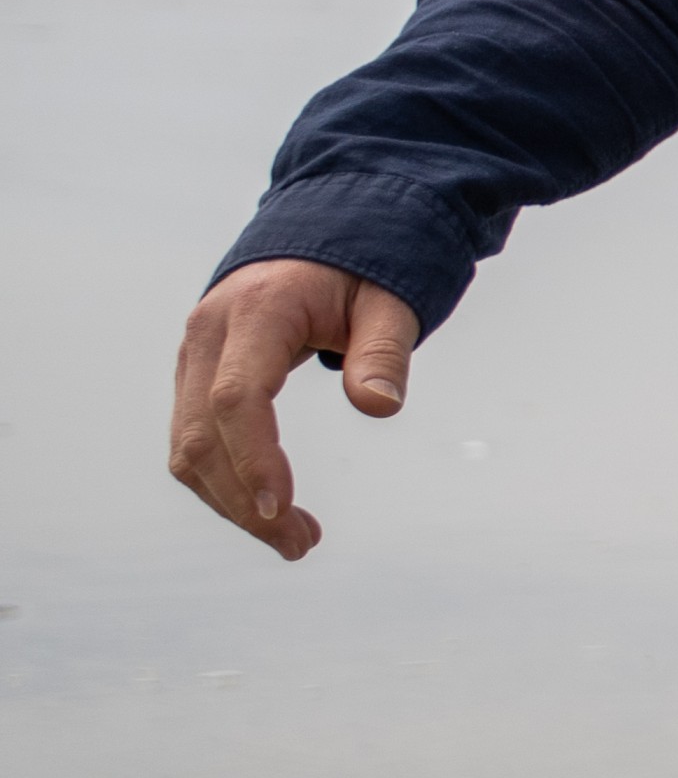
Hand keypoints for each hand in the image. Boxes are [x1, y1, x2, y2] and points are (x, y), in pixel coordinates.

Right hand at [168, 258, 422, 561]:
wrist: (318, 233)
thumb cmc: (361, 268)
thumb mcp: (389, 301)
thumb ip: (385, 352)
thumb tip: (379, 406)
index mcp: (257, 311)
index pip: (237, 396)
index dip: (253, 458)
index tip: (282, 509)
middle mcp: (209, 334)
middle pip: (202, 432)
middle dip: (243, 499)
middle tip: (301, 545)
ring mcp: (194, 355)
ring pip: (188, 444)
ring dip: (231, 501)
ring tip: (294, 539)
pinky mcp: (195, 375)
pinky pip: (195, 437)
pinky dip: (224, 480)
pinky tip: (267, 508)